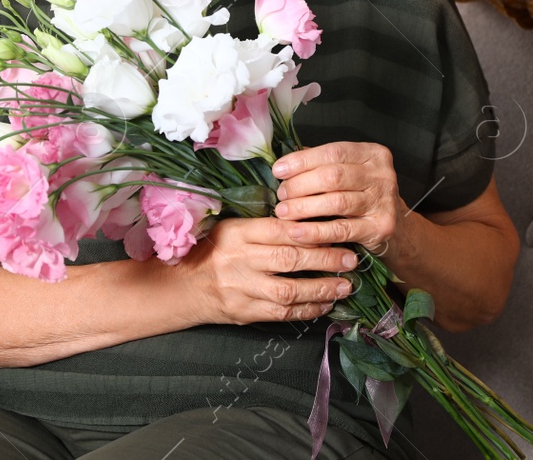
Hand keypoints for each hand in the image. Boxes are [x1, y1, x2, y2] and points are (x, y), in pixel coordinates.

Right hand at [181, 217, 356, 324]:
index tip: (336, 231)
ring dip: (321, 289)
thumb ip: (263, 226)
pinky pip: (281, 313)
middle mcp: (239, 261)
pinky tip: (325, 304)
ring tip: (345, 286)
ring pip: (288, 290)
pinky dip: (306, 310)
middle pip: (289, 258)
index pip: (280, 229)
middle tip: (351, 259)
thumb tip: (307, 219)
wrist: (180, 287)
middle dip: (325, 259)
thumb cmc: (211, 251)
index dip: (311, 231)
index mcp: (237, 233)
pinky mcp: (244, 312)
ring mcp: (241, 289)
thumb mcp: (230, 228)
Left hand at [271, 141, 404, 254]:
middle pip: (333, 176)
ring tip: (283, 212)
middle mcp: (382, 174)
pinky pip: (341, 229)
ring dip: (303, 208)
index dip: (302, 161)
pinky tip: (296, 233)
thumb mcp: (350, 173)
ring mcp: (383, 201)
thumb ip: (323, 165)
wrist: (397, 230)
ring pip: (336, 202)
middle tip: (281, 195)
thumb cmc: (364, 197)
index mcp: (373, 154)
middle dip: (301, 185)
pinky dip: (315, 231)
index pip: (333, 152)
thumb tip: (285, 163)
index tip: (279, 170)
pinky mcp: (381, 227)